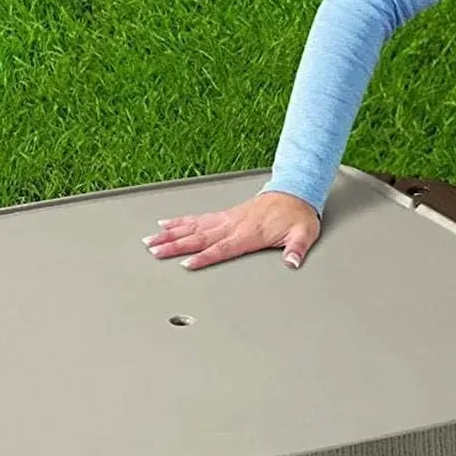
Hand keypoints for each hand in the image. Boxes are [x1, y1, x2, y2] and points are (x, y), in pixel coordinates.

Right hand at [141, 190, 321, 270]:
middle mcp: (233, 225)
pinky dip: (180, 221)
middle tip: (155, 251)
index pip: (222, 248)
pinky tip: (166, 224)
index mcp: (249, 233)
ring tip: (151, 239)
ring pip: (193, 227)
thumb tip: (293, 262)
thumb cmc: (297, 215)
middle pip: (199, 237)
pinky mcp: (224, 214)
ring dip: (171, 233)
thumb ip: (297, 249)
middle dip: (175, 245)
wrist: (295, 192)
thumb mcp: (304, 233)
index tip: (186, 264)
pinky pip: (198, 218)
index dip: (204, 257)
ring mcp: (226, 218)